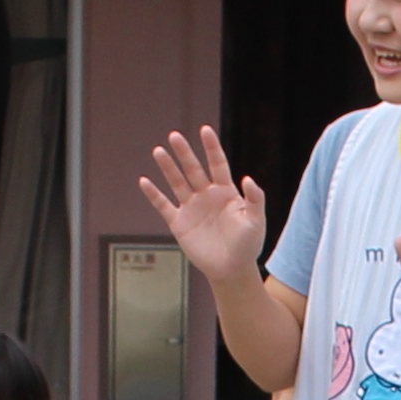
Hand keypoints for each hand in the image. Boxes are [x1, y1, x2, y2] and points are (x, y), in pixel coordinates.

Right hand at [139, 128, 270, 287]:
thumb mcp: (256, 221)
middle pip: (193, 169)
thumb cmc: (247, 245)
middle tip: (174, 135)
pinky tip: (144, 181)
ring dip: (168, 167)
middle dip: (184, 153)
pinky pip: (163, 205)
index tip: (205, 130)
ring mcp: (192, 208)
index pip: (217, 164)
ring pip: (177, 182)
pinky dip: (153, 194)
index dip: (211, 147)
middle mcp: (206, 195)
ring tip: (158, 150)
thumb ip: (255, 199)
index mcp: (226, 192)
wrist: (232, 269)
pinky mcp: (179, 223)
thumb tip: (247, 178)